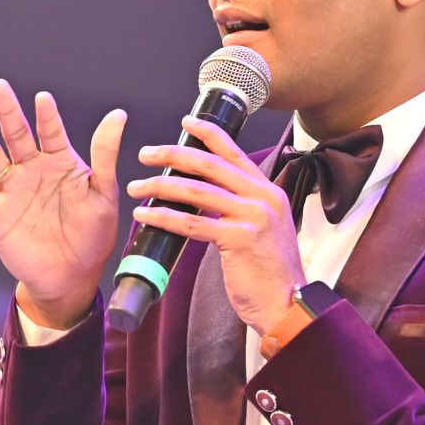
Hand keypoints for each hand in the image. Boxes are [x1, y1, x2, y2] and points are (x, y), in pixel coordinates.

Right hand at [0, 80, 126, 329]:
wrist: (72, 277)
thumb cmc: (92, 236)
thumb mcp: (103, 193)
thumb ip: (104, 154)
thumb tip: (118, 114)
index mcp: (60, 164)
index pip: (51, 132)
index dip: (47, 116)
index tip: (42, 99)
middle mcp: (32, 171)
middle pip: (16, 135)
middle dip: (7, 111)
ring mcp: (12, 192)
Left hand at [126, 116, 303, 333]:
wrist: (287, 303)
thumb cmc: (268, 270)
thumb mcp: (262, 228)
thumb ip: (240, 207)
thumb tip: (206, 193)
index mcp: (268, 191)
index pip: (234, 153)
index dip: (208, 134)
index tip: (186, 122)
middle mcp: (263, 198)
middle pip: (210, 165)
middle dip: (173, 155)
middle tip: (145, 154)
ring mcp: (253, 217)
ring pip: (197, 191)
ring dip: (160, 186)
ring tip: (136, 187)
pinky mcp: (238, 240)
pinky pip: (192, 223)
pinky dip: (164, 217)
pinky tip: (144, 216)